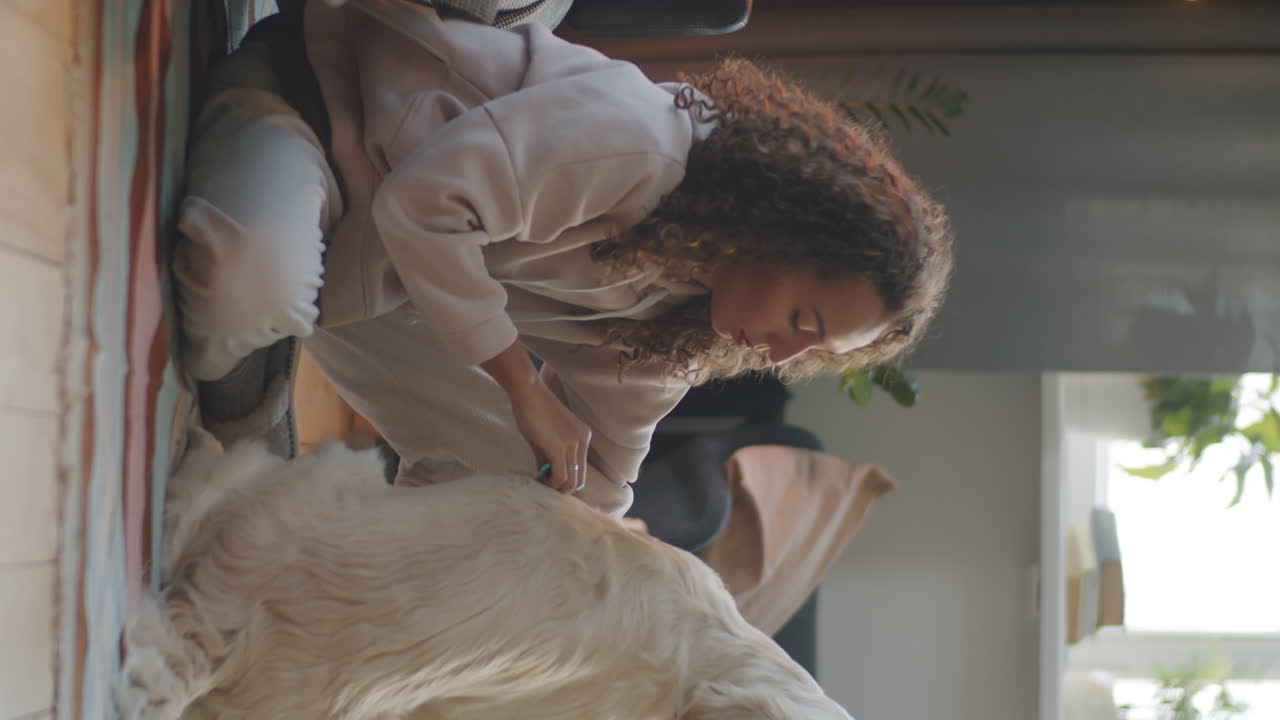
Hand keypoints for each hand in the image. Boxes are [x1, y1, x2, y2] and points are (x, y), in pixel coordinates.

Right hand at [480, 340, 589, 493]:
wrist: (528, 392)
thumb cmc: (534, 410)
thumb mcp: (547, 436)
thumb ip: (550, 456)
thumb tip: (547, 475)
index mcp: (583, 436)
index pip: (582, 469)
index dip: (568, 481)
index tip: (552, 484)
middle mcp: (583, 441)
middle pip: (580, 479)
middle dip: (563, 489)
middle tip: (546, 488)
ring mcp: (573, 444)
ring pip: (571, 480)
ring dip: (556, 487)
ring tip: (541, 483)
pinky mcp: (559, 448)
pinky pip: (560, 476)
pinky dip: (550, 483)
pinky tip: (539, 479)